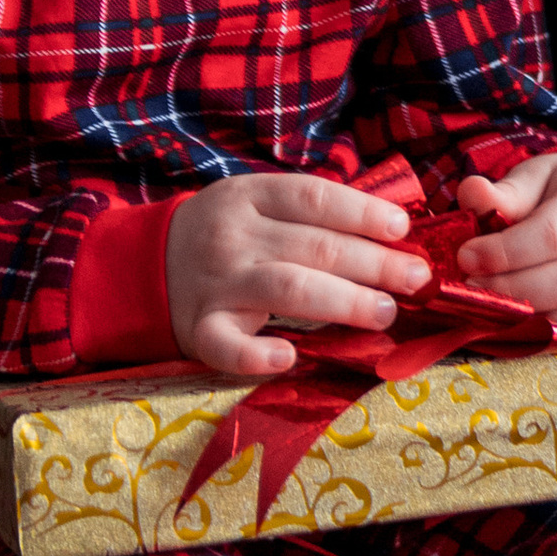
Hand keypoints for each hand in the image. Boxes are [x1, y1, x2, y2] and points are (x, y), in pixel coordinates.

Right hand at [166, 170, 431, 376]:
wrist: (140, 265)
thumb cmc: (222, 234)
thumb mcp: (255, 205)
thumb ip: (309, 213)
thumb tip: (392, 229)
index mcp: (249, 196)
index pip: (314, 197)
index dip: (362, 212)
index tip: (403, 229)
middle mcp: (233, 236)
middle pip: (314, 246)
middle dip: (373, 263)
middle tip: (416, 280)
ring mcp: (215, 284)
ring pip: (286, 288)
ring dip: (343, 301)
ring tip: (385, 312)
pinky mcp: (198, 328)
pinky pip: (225, 345)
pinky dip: (256, 354)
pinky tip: (289, 358)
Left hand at [452, 156, 556, 432]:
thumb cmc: (552, 194)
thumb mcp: (531, 178)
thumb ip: (504, 191)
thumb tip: (477, 194)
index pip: (554, 234)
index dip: (508, 251)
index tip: (467, 258)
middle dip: (515, 292)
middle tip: (471, 292)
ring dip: (553, 330)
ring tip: (509, 330)